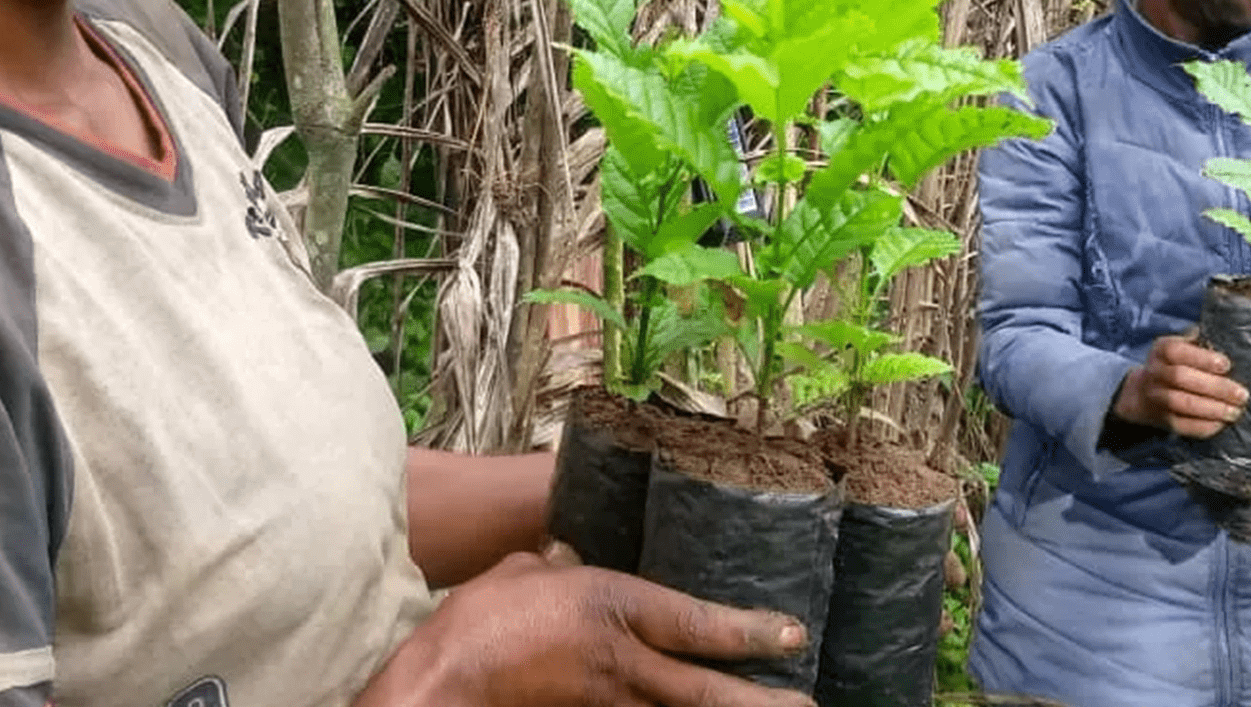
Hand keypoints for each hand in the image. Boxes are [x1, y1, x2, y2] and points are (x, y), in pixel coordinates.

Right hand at [357, 550, 812, 706]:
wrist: (441, 684)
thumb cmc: (477, 622)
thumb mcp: (522, 572)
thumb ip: (553, 565)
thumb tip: (563, 559)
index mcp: (612, 608)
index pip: (698, 624)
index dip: (751, 632)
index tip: (793, 636)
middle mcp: (623, 663)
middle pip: (706, 692)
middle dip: (761, 703)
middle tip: (809, 705)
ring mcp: (607, 706)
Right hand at [1111, 335, 1248, 438]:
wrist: (1144, 394)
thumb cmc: (1176, 366)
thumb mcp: (1182, 347)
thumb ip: (1200, 342)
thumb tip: (1223, 337)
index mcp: (1161, 350)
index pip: (1176, 351)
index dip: (1201, 358)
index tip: (1226, 365)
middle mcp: (1155, 373)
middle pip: (1180, 377)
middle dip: (1214, 386)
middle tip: (1241, 394)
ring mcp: (1157, 397)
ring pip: (1182, 403)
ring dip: (1212, 408)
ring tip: (1236, 411)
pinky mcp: (1163, 420)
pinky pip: (1183, 425)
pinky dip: (1205, 425)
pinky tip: (1223, 423)